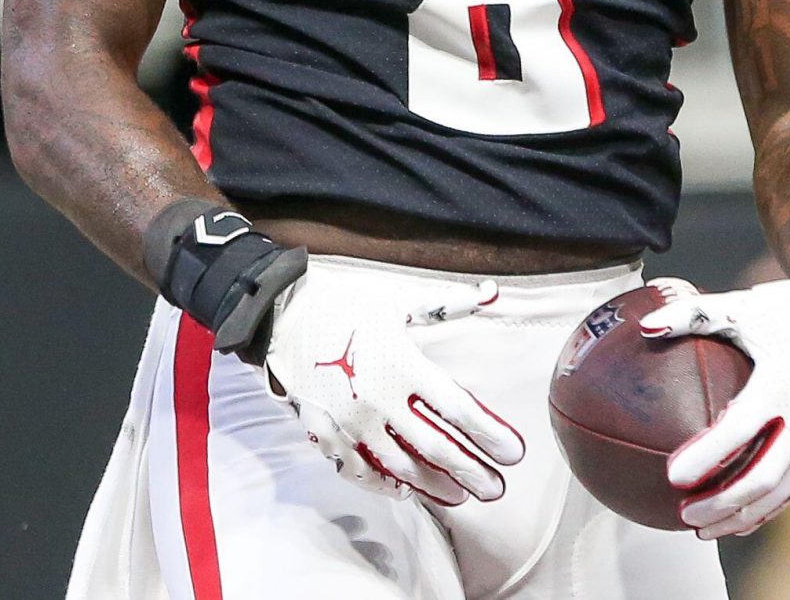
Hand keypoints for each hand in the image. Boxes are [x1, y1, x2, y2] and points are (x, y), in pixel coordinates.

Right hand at [261, 266, 523, 509]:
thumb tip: (493, 291)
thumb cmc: (341, 301)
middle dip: (471, 471)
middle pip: (436, 447)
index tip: (513, 453)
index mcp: (402, 366)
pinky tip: (403, 492)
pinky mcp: (325, 431)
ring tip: (460, 497)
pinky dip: (382, 485)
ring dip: (434, 485)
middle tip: (496, 488)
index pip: (458, 410)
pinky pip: (357, 469)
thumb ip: (448, 303)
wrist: (277, 311)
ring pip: (400, 466)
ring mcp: (350, 421)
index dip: (489, 434)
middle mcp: (380, 401)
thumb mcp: (396, 298)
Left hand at [640, 265, 789, 538]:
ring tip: (702, 528)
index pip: (742, 428)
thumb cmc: (788, 312)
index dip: (708, 454)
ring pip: (782, 490)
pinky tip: (736, 522)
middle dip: (724, 500)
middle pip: (765, 474)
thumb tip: (643, 326)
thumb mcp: (742, 306)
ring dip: (744, 514)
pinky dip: (767, 510)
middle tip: (683, 510)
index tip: (672, 474)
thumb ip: (691, 315)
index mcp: (783, 382)